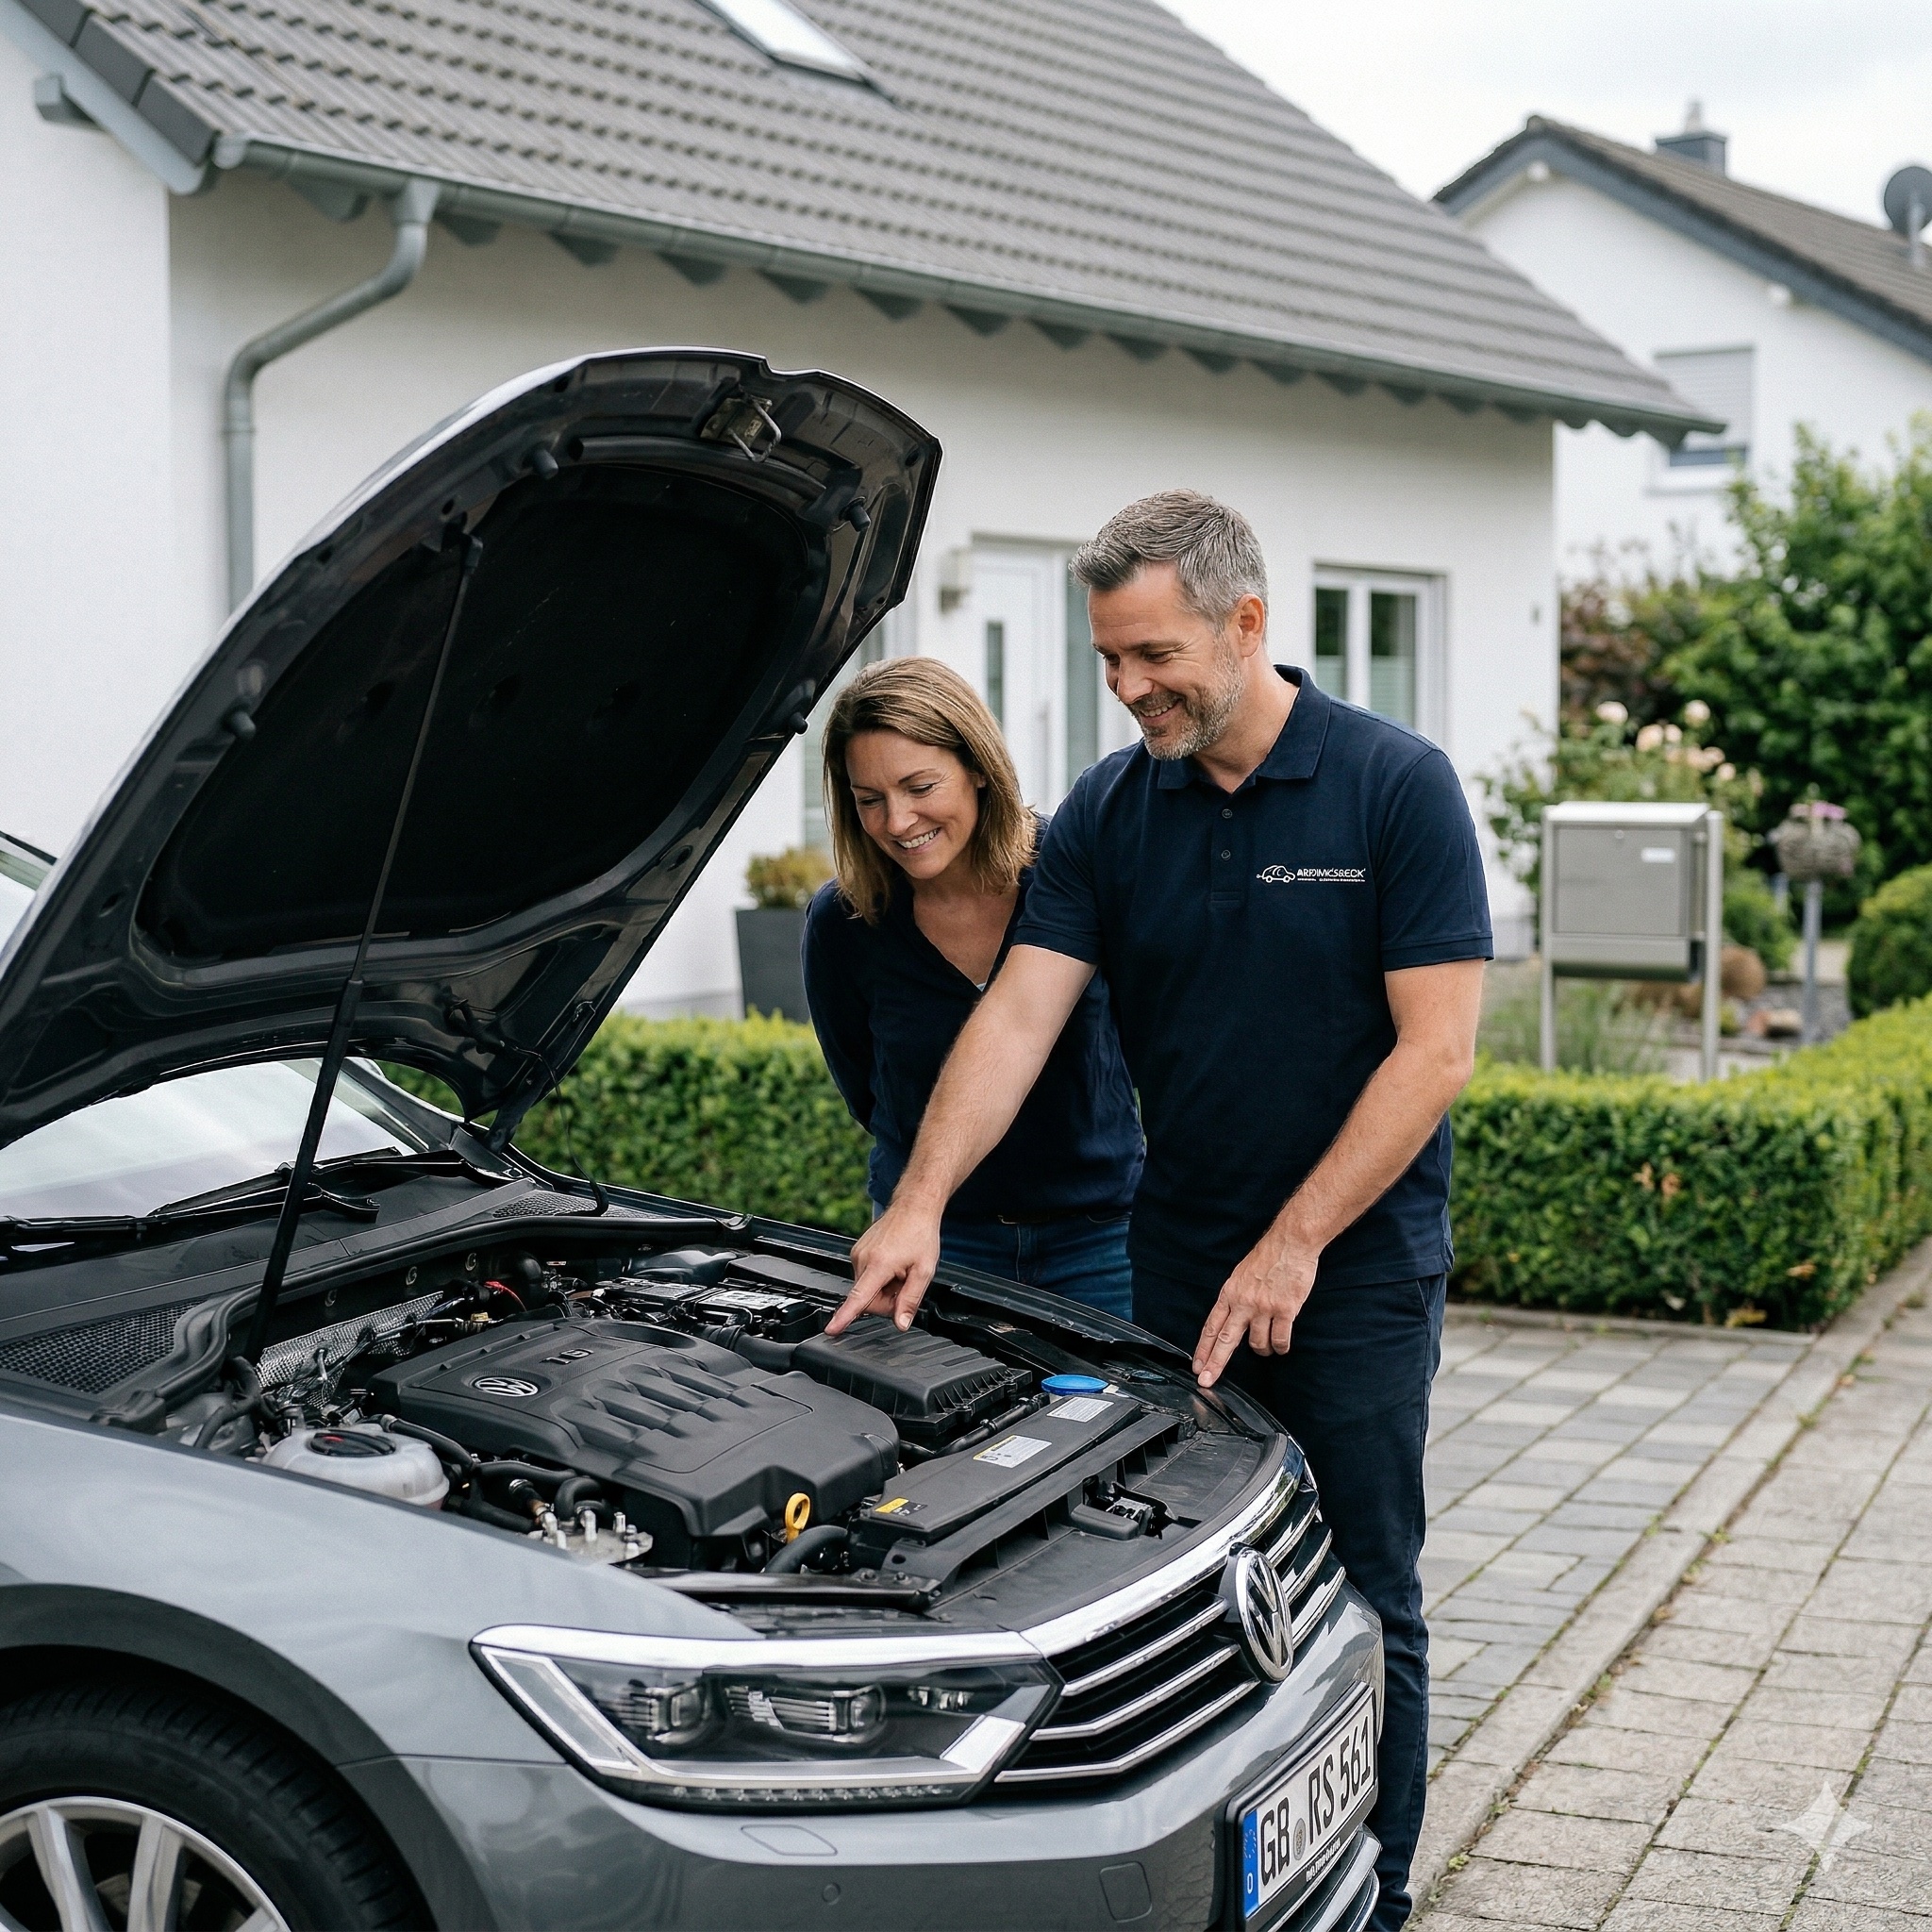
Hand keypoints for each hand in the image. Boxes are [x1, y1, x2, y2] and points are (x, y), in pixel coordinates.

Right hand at [828, 1202, 942, 1335]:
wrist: (913, 1208)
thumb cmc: (920, 1234)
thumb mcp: (924, 1271)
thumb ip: (910, 1300)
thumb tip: (901, 1323)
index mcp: (879, 1264)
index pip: (859, 1297)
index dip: (845, 1316)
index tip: (832, 1329)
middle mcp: (863, 1258)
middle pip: (868, 1299)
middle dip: (887, 1300)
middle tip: (905, 1285)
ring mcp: (858, 1253)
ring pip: (866, 1289)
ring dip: (884, 1288)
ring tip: (900, 1271)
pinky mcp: (857, 1251)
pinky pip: (865, 1277)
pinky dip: (879, 1277)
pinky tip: (892, 1265)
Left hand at [1192, 1234, 1319, 1388]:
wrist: (1290, 1243)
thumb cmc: (1267, 1257)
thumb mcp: (1241, 1275)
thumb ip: (1235, 1298)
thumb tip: (1231, 1318)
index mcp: (1230, 1294)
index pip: (1211, 1327)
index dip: (1203, 1349)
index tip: (1198, 1366)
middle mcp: (1243, 1303)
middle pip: (1225, 1340)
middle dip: (1215, 1364)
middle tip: (1207, 1381)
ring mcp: (1264, 1308)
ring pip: (1257, 1344)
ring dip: (1262, 1351)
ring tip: (1267, 1349)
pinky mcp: (1285, 1310)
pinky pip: (1280, 1340)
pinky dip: (1280, 1348)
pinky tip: (1281, 1347)